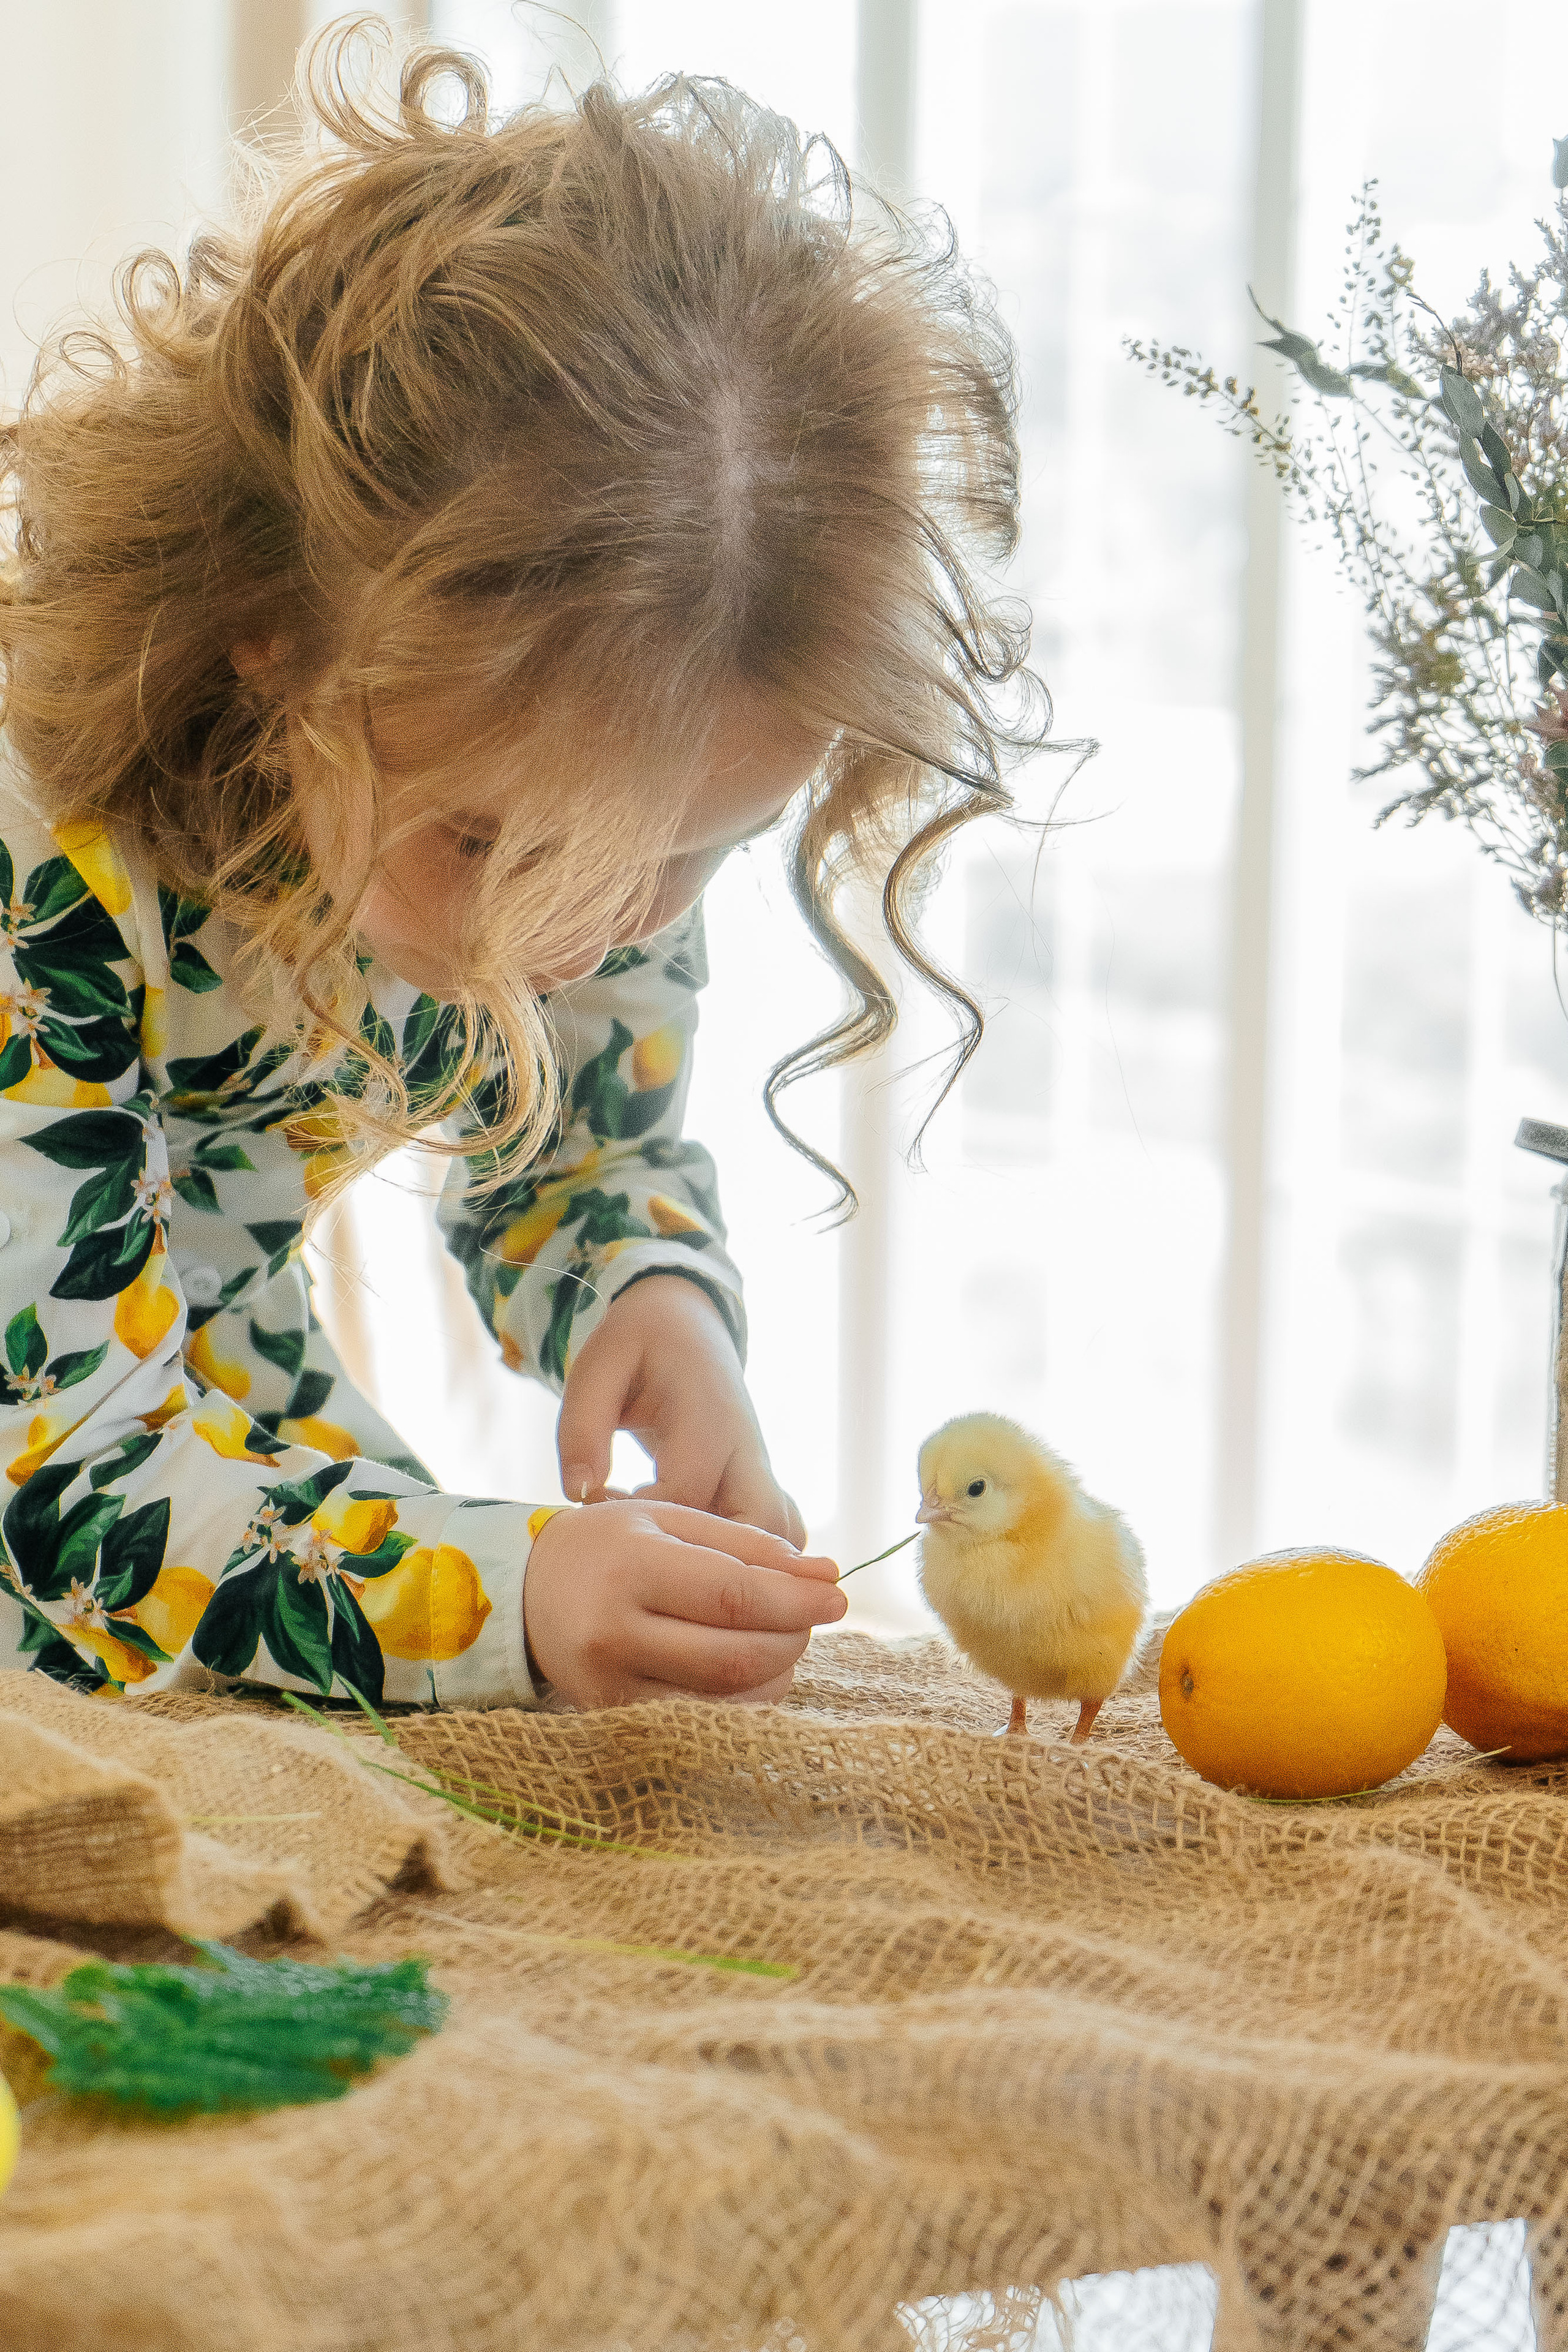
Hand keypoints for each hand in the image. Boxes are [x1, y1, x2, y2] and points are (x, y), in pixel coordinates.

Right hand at [523, 1497, 845, 1707]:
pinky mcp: (612, 1719)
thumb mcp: (670, 1519)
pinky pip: (701, 1720)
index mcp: (631, 1568)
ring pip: (725, 1700)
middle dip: (793, 1639)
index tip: (839, 1594)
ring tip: (783, 1637)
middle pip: (736, 1657)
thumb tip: (826, 1573)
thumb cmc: (608, 1545)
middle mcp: (614, 1634)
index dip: (796, 1601)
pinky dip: (743, 1699)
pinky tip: (751, 1668)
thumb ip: (748, 1545)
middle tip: (813, 1616)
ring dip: (776, 1673)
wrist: (525, 1594)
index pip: (733, 1596)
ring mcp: (610, 1687)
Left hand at [556, 1274, 804, 1541]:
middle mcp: (747, 1448)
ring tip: (668, 1565)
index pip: (690, 1490)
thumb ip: (582, 1427)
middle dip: (712, 1562)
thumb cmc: (638, 1344)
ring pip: (782, 1538)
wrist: (687, 1326)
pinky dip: (745, 1563)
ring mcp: (760, 1471)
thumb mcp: (599, 1366)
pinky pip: (776, 1537)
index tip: (602, 1512)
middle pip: (763, 1527)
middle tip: (649, 1562)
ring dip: (736, 1567)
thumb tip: (578, 1493)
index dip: (644, 1516)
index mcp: (708, 1415)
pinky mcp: (760, 1486)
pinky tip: (688, 1562)